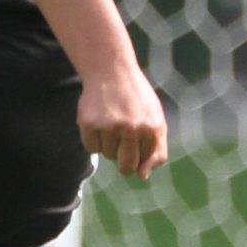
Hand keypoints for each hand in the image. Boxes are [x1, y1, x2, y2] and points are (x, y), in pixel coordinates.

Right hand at [79, 62, 168, 179]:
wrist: (110, 70)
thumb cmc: (136, 99)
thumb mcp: (155, 120)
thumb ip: (157, 150)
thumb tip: (143, 176)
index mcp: (152, 128)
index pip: (144, 161)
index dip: (138, 152)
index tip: (136, 136)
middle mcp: (132, 128)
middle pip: (126, 167)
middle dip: (123, 162)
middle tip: (121, 141)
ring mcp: (109, 126)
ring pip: (107, 156)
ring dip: (108, 144)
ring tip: (111, 121)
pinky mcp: (89, 123)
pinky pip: (91, 148)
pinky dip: (94, 138)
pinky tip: (98, 120)